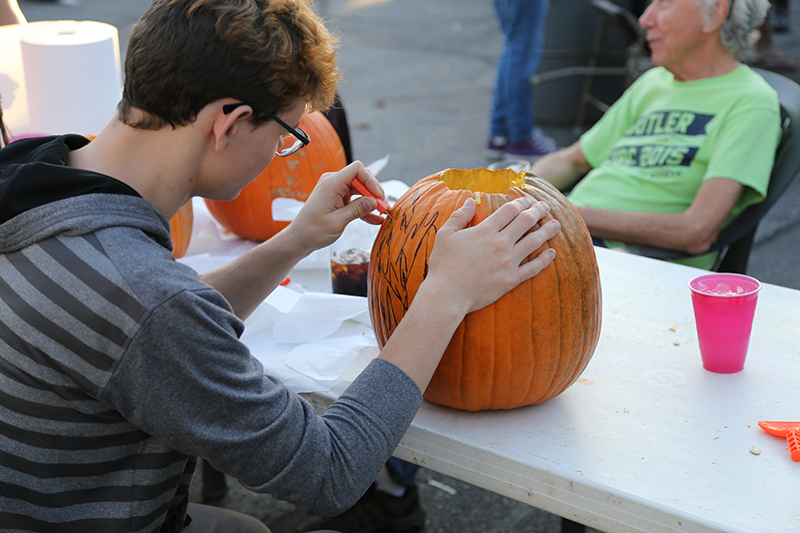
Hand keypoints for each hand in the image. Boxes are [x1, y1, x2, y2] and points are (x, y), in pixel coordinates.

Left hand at [286, 161, 387, 252]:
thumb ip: (357, 210)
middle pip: (361, 178)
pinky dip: (364, 208)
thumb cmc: (312, 231)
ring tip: (383, 213)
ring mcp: (335, 190)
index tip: (378, 196)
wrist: (299, 239)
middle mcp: (333, 183)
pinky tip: (376, 219)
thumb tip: (374, 201)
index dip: (371, 180)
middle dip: (374, 192)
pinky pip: (355, 199)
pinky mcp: (337, 199)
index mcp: (331, 184)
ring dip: (371, 201)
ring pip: (360, 189)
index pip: (357, 169)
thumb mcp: (338, 222)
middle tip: (383, 207)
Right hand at [424, 197, 559, 314]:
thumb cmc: (442, 265)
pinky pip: (533, 268)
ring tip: (556, 225)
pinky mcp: (511, 280)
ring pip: (534, 242)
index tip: (526, 201)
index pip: (510, 210)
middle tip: (545, 207)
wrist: (446, 295)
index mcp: (485, 230)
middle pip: (525, 222)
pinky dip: (544, 260)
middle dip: (538, 211)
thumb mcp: (445, 235)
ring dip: (547, 231)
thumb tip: (472, 200)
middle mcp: (500, 244)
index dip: (520, 203)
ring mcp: (508, 262)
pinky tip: (552, 253)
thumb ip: (459, 215)